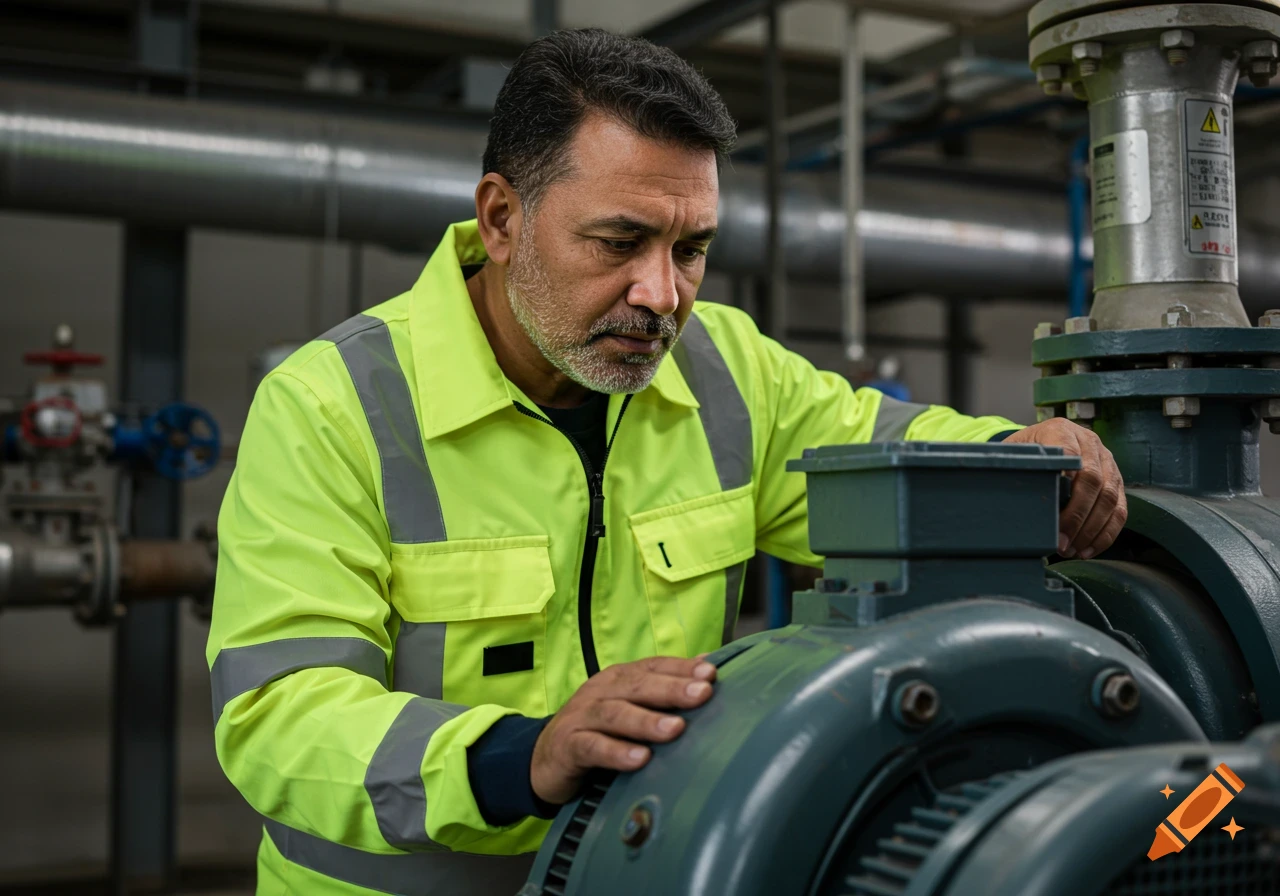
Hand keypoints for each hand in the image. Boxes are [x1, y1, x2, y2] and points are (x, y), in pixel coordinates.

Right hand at [531, 656, 716, 804]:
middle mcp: (601, 691)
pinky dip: (617, 752)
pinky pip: (593, 747)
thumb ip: (663, 688)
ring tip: (676, 729)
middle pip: (637, 686)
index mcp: (619, 678)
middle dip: (671, 689)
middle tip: (702, 694)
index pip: (652, 667)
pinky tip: (640, 759)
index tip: (710, 674)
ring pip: (616, 714)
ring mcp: (582, 717)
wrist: (543, 759)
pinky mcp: (568, 746)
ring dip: (647, 722)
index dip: (680, 669)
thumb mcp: (629, 706)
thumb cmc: (598, 731)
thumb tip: (706, 667)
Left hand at [1003, 419, 1126, 559]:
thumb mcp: (1015, 451)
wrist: (1044, 438)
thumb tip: (1009, 494)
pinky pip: (1120, 510)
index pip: (1070, 456)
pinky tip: (1088, 549)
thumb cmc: (1027, 451)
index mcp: (1062, 431)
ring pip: (1111, 499)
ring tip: (1072, 550)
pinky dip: (1105, 533)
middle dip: (1077, 517)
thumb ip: (1016, 466)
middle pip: (1093, 481)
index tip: (1052, 513)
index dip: (1065, 485)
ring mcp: (1107, 461)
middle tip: (1061, 543)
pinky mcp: (1117, 480)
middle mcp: (1090, 443)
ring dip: (1092, 530)